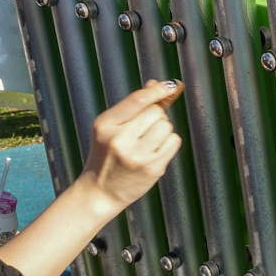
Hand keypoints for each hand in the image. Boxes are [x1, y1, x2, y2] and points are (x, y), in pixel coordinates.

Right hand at [0, 81, 184, 275]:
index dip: (156, 91)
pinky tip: (155, 152)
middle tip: (144, 131)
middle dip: (156, 117)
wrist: (100, 191)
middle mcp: (120, 139)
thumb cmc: (107, 155)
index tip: (169, 86)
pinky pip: (174, 142)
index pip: (136, 100)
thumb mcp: (110, 128)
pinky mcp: (152, 168)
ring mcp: (137, 155)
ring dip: (163, 131)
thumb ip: (132, 107)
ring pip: (167, 126)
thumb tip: (155, 84)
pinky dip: (169, 143)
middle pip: (156, 113)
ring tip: (147, 143)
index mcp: (105, 125)